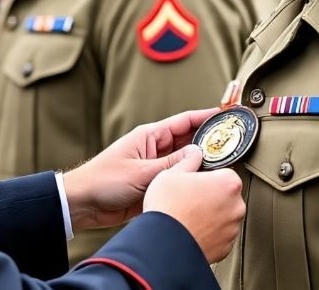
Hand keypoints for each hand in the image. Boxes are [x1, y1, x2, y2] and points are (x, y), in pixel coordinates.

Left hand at [61, 108, 217, 229]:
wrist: (83, 204)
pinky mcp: (156, 186)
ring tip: (227, 166)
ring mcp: (157, 168)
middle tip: (235, 144)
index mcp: (150, 136)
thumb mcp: (141, 172)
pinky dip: (192, 181)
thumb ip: (172, 164)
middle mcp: (156, 149)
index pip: (185, 122)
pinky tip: (208, 186)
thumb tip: (200, 153)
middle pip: (190, 141)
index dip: (207, 117)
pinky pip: (179, 180)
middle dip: (211, 142)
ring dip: (203, 164)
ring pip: (187, 162)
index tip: (228, 115)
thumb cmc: (104, 181)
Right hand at [143, 148, 244, 262]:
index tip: (196, 181)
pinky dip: (209, 234)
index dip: (207, 176)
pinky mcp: (226, 248)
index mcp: (228, 182)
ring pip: (224, 217)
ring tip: (188, 216)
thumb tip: (193, 155)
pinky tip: (192, 230)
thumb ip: (188, 161)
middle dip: (211, 196)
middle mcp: (236, 206)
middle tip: (189, 198)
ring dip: (211, 216)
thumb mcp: (171, 173)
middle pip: (226, 196)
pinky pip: (220, 236)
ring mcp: (232, 229)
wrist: (163, 245)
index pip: (224, 172)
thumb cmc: (167, 209)